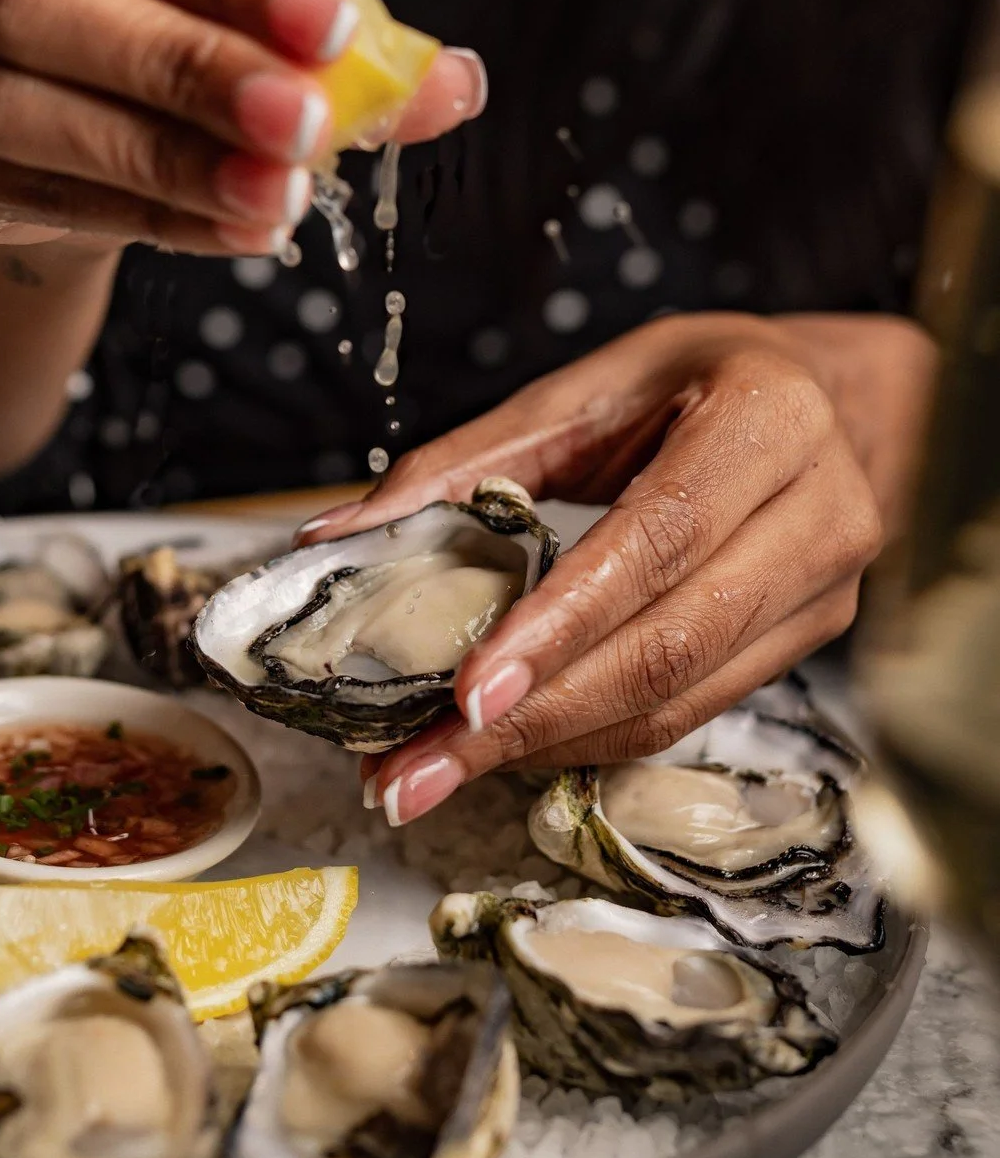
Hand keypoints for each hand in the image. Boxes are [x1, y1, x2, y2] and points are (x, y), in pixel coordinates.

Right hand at [0, 0, 483, 255]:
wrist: (27, 91)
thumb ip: (312, 20)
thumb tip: (452, 84)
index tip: (336, 26)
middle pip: (35, 4)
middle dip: (182, 68)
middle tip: (305, 123)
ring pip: (17, 112)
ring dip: (162, 160)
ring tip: (282, 196)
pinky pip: (31, 196)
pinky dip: (146, 216)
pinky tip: (238, 226)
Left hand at [296, 313, 933, 823]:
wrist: (820, 401)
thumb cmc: (684, 383)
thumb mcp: (578, 391)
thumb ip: (462, 464)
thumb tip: (333, 537)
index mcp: (767, 419)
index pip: (658, 539)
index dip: (562, 624)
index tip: (468, 694)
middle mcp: (817, 513)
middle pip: (667, 645)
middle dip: (530, 720)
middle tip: (412, 768)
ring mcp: (825, 592)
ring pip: (676, 701)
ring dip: (544, 750)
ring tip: (427, 774)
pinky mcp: (804, 645)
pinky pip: (685, 714)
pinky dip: (586, 740)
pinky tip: (503, 753)